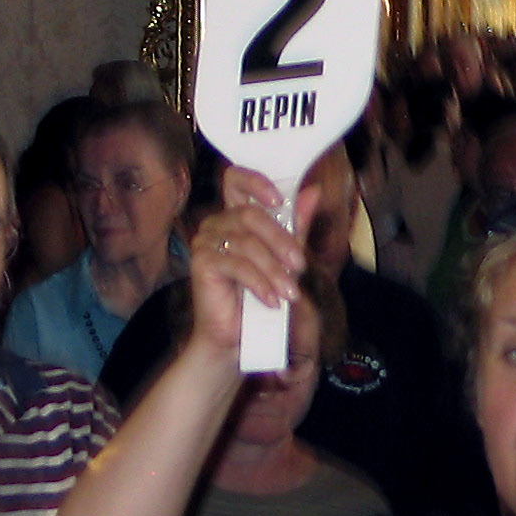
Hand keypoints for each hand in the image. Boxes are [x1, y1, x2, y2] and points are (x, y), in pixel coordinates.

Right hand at [186, 177, 306, 359]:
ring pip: (247, 243)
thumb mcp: (284, 257)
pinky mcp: (202, 262)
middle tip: (300, 266)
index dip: (256, 182)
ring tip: (289, 293)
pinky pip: (237, 265)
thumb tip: (313, 192)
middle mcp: (218, 222)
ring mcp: (206, 241)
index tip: (280, 199)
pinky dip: (260, 283)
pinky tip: (271, 300)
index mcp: (236, 214)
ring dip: (274, 270)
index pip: (237, 179)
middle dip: (281, 241)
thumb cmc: (260, 294)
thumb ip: (296, 225)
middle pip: (250, 215)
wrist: (237, 336)